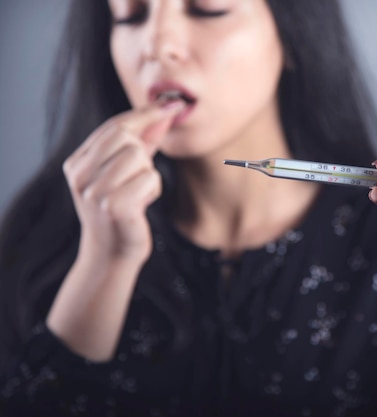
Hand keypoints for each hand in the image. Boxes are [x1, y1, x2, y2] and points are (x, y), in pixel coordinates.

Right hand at [63, 101, 184, 262]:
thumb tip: (164, 111)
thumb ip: (142, 141)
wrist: (111, 254)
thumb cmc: (122, 210)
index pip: (113, 127)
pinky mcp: (114, 207)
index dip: (145, 114)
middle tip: (138, 178)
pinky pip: (150, 179)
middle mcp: (80, 175)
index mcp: (77, 163)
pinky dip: (153, 190)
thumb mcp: (125, 172)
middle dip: (143, 154)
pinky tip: (141, 205)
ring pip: (139, 157)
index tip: (171, 104)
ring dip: (148, 175)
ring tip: (137, 195)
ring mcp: (94, 192)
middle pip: (126, 137)